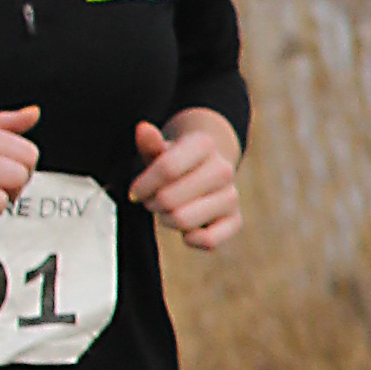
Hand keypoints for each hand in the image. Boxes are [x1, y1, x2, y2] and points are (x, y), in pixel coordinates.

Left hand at [133, 111, 241, 251]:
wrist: (205, 172)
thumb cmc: (174, 163)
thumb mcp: (160, 151)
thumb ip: (150, 144)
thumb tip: (142, 128)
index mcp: (204, 144)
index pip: (166, 168)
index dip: (143, 185)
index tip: (135, 192)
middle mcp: (223, 168)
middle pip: (169, 198)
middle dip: (153, 203)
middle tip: (154, 200)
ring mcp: (232, 195)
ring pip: (183, 220)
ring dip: (167, 220)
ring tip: (168, 211)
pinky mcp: (235, 220)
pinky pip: (208, 241)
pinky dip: (191, 239)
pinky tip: (187, 230)